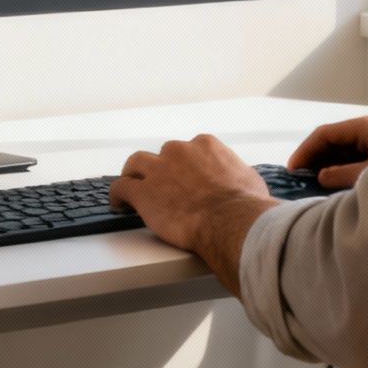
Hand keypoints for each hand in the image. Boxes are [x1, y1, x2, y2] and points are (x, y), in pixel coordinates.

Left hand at [110, 134, 277, 264]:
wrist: (230, 222)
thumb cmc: (245, 206)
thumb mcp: (250, 180)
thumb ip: (237, 175)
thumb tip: (242, 184)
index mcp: (205, 145)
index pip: (190, 149)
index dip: (186, 165)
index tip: (186, 177)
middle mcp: (179, 151)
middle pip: (164, 155)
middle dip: (163, 169)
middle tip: (162, 184)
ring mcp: (159, 170)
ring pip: (136, 163)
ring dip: (134, 174)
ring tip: (131, 185)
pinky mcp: (143, 192)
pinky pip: (121, 187)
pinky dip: (118, 195)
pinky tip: (118, 203)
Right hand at [288, 114, 367, 189]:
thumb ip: (342, 175)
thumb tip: (321, 176)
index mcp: (364, 127)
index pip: (325, 134)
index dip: (305, 151)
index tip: (292, 171)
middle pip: (334, 141)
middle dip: (315, 159)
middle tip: (299, 181)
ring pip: (346, 151)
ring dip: (329, 166)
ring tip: (314, 186)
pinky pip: (359, 159)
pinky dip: (345, 170)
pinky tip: (338, 186)